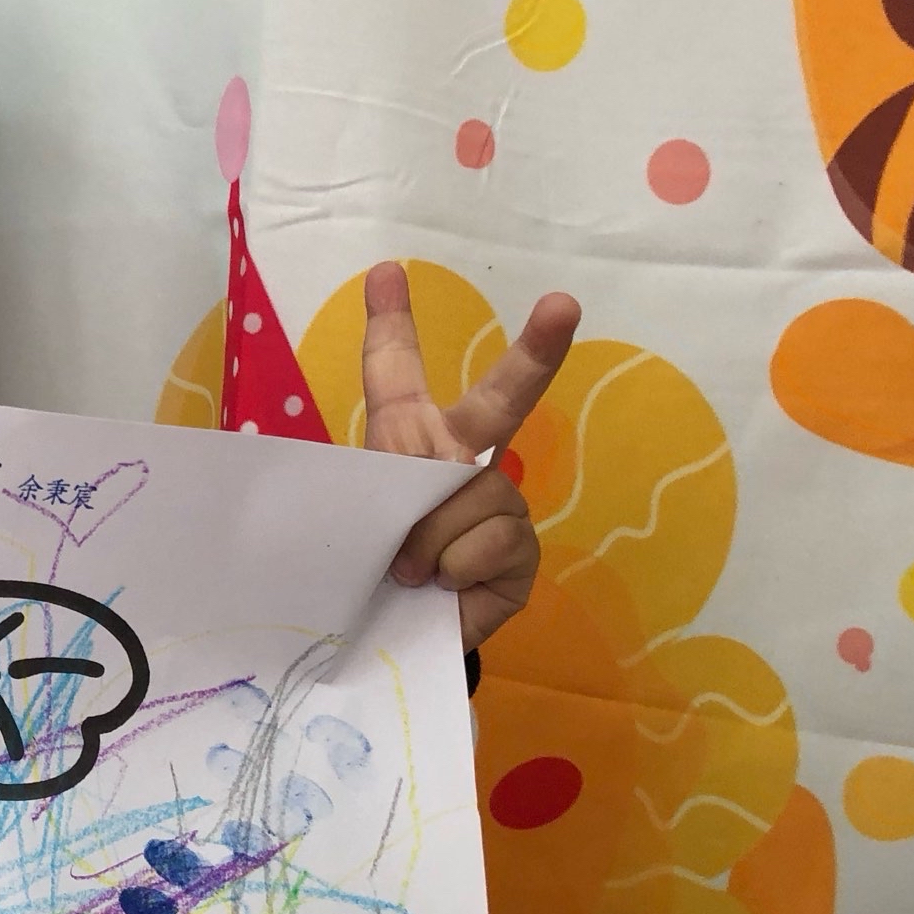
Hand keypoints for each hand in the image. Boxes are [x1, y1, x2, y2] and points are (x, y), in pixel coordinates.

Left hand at [361, 261, 579, 649]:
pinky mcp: (523, 550)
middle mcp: (464, 462)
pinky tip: (445, 586)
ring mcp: (501, 504)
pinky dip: (456, 566)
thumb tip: (415, 521)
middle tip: (565, 306)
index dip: (390, 325)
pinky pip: (492, 539)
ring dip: (430, 539)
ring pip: (473, 497)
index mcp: (408, 442)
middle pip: (503, 398)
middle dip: (537, 351)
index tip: (386, 272)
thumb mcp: (348, 528)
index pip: (395, 377)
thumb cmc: (363, 572)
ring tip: (412, 570)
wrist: (387, 641)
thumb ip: (370, 506)